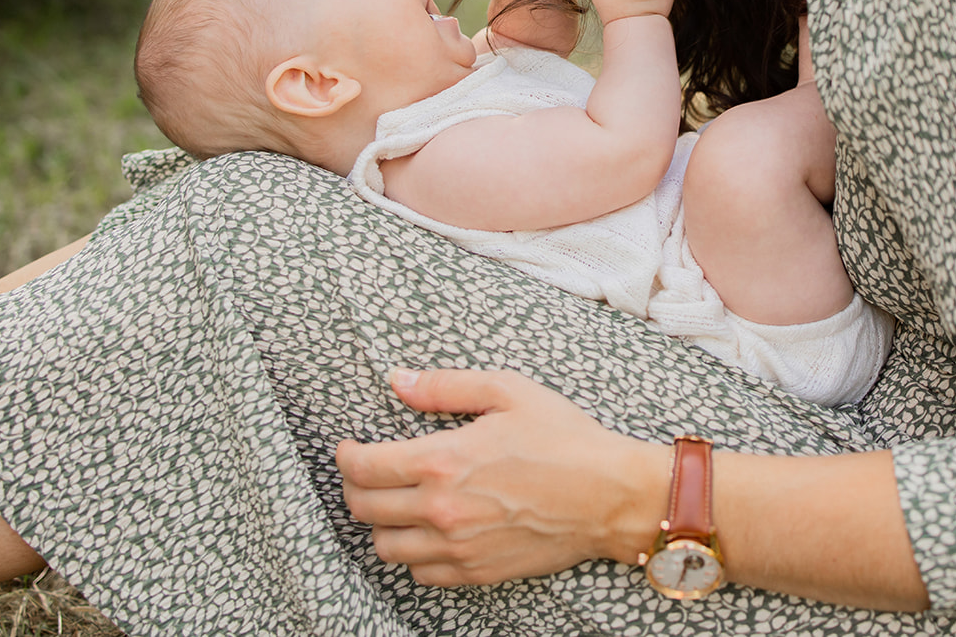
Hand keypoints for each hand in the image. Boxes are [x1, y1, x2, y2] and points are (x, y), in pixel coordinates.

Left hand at [336, 368, 667, 585]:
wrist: (610, 495)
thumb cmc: (564, 438)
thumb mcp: (507, 390)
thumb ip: (446, 386)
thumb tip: (399, 381)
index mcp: (442, 460)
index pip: (364, 467)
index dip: (344, 456)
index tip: (347, 448)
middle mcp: (442, 509)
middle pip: (364, 509)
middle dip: (354, 487)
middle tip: (365, 473)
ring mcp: (458, 547)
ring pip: (385, 547)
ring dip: (380, 525)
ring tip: (393, 505)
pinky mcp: (477, 572)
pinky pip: (420, 573)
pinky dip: (412, 554)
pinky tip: (425, 533)